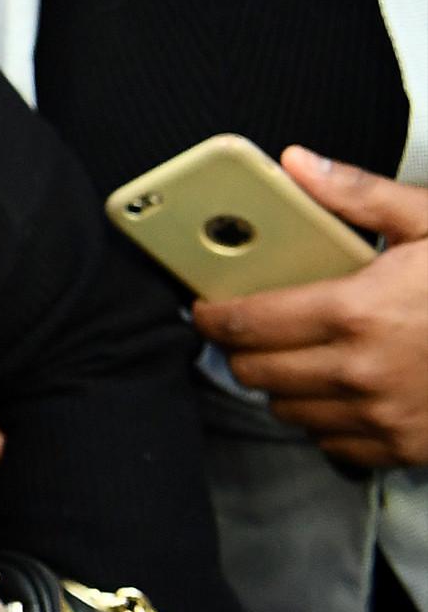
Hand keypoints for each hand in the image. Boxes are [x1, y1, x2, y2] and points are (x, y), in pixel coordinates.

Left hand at [192, 146, 427, 468]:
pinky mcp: (403, 447)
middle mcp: (360, 372)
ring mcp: (381, 417)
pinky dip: (326, 419)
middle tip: (253, 327)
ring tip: (302, 354)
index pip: (244, 323)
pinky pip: (331, 442)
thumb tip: (295, 164)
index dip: (213, 314)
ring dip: (283, 385)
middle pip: (255, 372)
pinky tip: (346, 388)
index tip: (207, 306)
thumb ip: (359, 194)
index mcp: (357, 311)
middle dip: (243, 348)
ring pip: (286, 410)